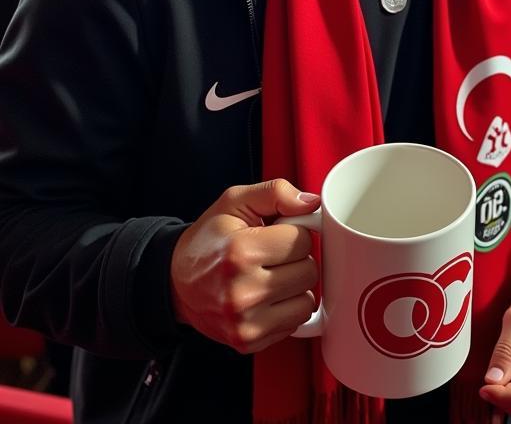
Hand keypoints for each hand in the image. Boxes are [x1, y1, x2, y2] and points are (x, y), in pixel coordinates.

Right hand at [169, 178, 319, 353]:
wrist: (175, 282)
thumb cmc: (209, 239)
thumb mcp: (235, 201)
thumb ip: (276, 192)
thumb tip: (312, 203)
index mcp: (240, 252)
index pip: (302, 241)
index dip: (293, 232)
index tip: (275, 234)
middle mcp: (242, 292)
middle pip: (308, 271)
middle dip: (296, 259)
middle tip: (272, 256)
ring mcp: (244, 322)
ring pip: (307, 301)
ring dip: (295, 287)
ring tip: (270, 276)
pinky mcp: (247, 341)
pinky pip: (295, 323)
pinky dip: (286, 309)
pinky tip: (266, 297)